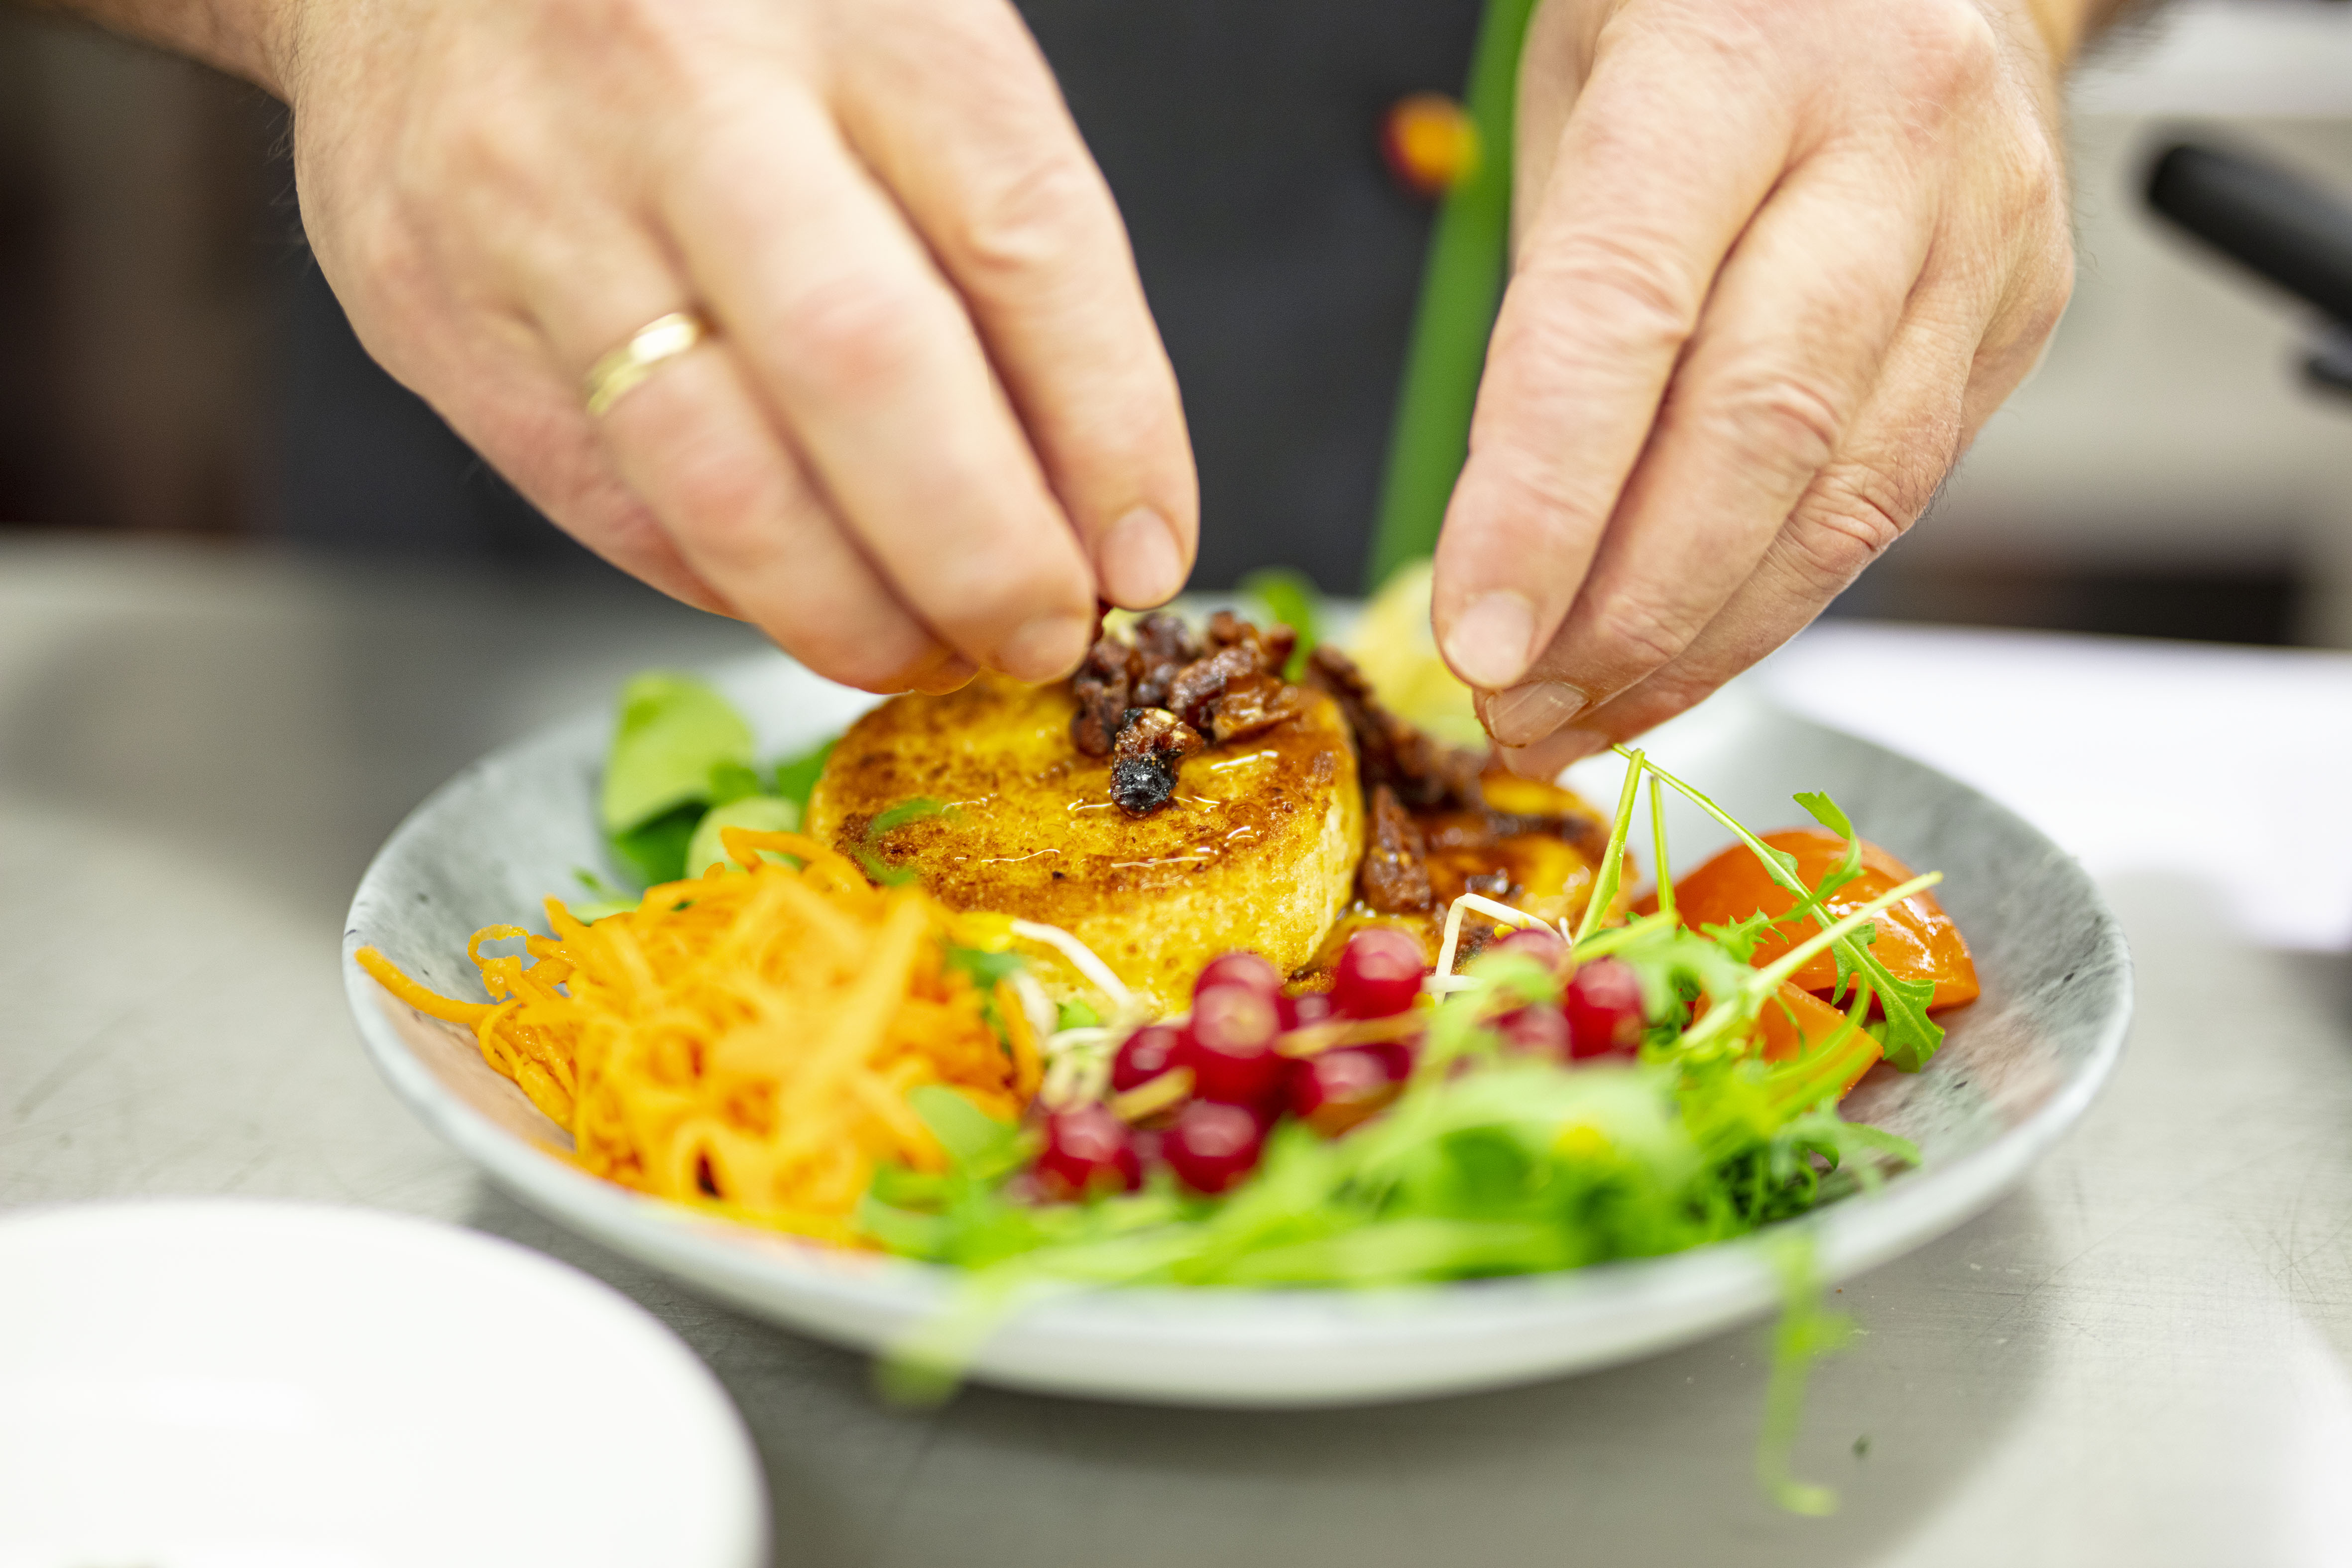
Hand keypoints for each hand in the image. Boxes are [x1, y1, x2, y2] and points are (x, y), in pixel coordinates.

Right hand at [272, 0, 1194, 691]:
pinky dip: (731, 584)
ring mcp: (530, 202)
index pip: (1022, 237)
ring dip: (855, 612)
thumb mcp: (901, 52)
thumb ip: (1006, 248)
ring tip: (929, 646)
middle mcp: (678, 88)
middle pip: (866, 368)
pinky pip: (610, 506)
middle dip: (981, 553)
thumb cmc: (715, 11)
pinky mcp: (431, 309)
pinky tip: (794, 589)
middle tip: (1040, 635)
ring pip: (724, 482)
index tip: (1143, 553)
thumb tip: (1105, 509)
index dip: (1110, 430)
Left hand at [1431, 0, 2084, 771]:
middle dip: (1623, 609)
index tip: (1479, 631)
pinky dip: (1772, 602)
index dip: (1546, 498)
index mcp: (1741, 56)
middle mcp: (1891, 137)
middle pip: (1757, 428)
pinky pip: (1887, 499)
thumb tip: (1511, 538)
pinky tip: (1683, 658)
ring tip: (1579, 713)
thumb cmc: (1710, 10)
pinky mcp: (2019, 318)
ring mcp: (1980, 233)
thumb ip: (1555, 300)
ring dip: (1696, 641)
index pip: (1625, 312)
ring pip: (1839, 496)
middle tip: (1518, 704)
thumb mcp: (1577, 89)